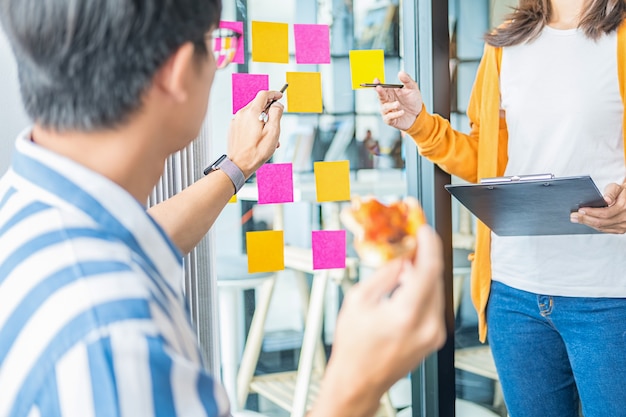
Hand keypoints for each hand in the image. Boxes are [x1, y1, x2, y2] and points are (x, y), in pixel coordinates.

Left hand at [227, 89, 283, 177]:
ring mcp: (236, 121)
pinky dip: (254, 125)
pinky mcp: (233, 128)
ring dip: (262, 120)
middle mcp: (242, 114)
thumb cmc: (256, 152)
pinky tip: (259, 138)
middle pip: (258, 104)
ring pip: (253, 114)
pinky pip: (246, 121)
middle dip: (269, 110)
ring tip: (269, 136)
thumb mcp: (273, 132)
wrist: (238, 165)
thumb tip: (277, 104)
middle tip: (276, 122)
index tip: (280, 96)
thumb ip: (276, 114)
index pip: (263, 95)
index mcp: (252, 113)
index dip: (274, 94)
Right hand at [311, 225, 445, 416]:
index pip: (429, 269)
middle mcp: (426, 325)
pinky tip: (409, 282)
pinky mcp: (434, 338)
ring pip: (437, 289)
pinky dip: (424, 288)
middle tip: (414, 240)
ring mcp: (434, 334)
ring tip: (407, 261)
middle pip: (436, 277)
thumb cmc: (353, 347)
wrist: (359, 380)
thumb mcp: (358, 300)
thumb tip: (400, 258)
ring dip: (425, 271)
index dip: (428, 244)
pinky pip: (434, 303)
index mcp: (406, 314)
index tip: (424, 230)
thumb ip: (384, 275)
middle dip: (426, 255)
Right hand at [376, 71, 423, 130]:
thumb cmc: (413, 101)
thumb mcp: (413, 88)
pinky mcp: (390, 120)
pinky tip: (402, 112)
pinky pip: (389, 117)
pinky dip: (395, 114)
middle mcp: (387, 101)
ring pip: (384, 107)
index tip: (376, 80)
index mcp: (390, 92)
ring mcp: (388, 111)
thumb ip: (407, 80)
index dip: (377, 84)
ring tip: (398, 104)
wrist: (418, 115)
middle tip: (379, 88)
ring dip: (390, 105)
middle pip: (380, 96)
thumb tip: (401, 73)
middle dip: (379, 92)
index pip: (381, 87)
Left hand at [571, 181, 625, 233]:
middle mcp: (624, 218)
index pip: (604, 213)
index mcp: (623, 207)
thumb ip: (611, 192)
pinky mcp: (621, 229)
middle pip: (601, 222)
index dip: (591, 213)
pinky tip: (587, 222)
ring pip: (602, 228)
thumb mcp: (616, 188)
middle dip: (585, 219)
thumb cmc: (622, 192)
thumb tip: (606, 199)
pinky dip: (594, 226)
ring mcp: (623, 225)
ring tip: (577, 219)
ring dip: (588, 224)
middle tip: (574, 216)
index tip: (580, 210)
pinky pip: (605, 230)